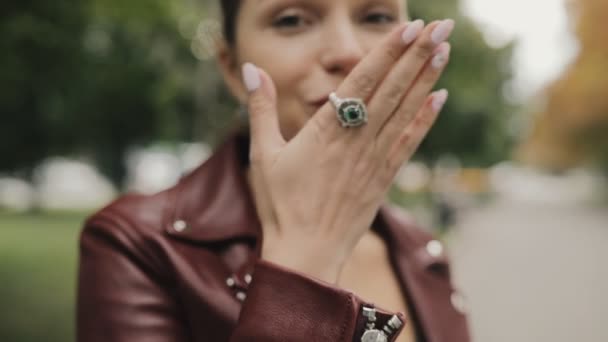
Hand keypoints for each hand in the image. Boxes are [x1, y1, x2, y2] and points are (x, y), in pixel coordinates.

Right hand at [243, 19, 453, 283]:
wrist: (307, 252)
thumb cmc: (281, 204)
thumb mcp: (262, 153)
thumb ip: (260, 107)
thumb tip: (251, 68)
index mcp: (326, 130)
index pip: (363, 81)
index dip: (388, 52)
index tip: (410, 27)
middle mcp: (357, 140)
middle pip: (392, 89)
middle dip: (418, 54)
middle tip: (442, 26)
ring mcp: (374, 159)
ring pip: (405, 111)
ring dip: (426, 79)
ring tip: (445, 50)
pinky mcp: (384, 178)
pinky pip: (409, 142)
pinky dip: (425, 119)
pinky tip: (439, 99)